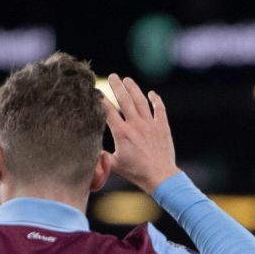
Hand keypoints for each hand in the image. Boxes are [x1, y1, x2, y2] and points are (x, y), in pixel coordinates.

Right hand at [103, 73, 179, 192]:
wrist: (161, 177)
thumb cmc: (137, 173)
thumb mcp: (115, 166)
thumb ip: (102, 156)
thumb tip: (91, 150)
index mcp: (122, 133)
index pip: (108, 111)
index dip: (101, 99)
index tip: (95, 91)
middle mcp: (136, 125)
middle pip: (125, 99)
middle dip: (117, 86)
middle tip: (113, 76)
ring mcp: (150, 124)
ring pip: (141, 101)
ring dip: (133, 88)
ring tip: (127, 80)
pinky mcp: (163, 127)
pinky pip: (159, 109)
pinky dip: (156, 100)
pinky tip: (152, 93)